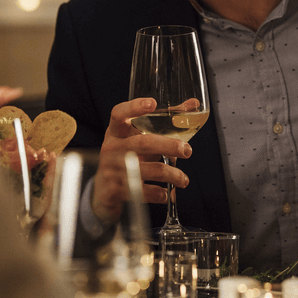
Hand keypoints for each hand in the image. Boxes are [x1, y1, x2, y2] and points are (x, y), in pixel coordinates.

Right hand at [91, 98, 191, 223]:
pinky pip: (143, 192)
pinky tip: (166, 193)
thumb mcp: (138, 139)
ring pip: (148, 170)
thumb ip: (164, 123)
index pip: (119, 114)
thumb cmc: (127, 158)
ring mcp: (111, 169)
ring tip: (183, 180)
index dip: (134, 107)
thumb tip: (193, 104)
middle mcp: (111, 148)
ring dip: (171, 175)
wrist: (104, 192)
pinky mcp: (115, 190)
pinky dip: (159, 194)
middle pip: (143, 143)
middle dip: (169, 146)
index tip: (153, 103)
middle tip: (187, 150)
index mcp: (116, 132)